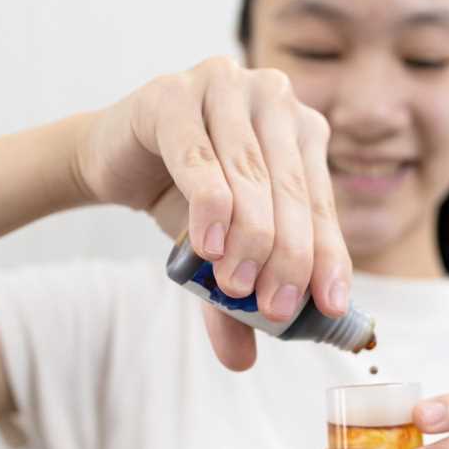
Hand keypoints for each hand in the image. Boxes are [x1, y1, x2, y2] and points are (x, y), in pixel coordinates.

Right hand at [75, 56, 349, 369]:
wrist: (119, 158)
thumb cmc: (188, 196)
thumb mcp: (223, 251)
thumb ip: (237, 298)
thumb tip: (243, 362)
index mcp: (304, 133)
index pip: (324, 205)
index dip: (328, 258)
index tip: (329, 306)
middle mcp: (274, 101)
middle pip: (292, 191)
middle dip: (288, 257)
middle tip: (274, 309)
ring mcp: (226, 86)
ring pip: (250, 175)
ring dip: (249, 238)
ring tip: (236, 286)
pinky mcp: (174, 94)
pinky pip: (199, 156)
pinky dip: (208, 205)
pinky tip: (206, 247)